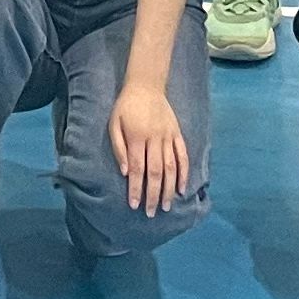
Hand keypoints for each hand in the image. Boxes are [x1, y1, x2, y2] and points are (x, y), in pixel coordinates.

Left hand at [109, 83, 191, 219]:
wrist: (146, 85)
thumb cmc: (126, 106)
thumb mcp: (114, 123)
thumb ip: (119, 148)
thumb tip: (124, 172)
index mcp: (137, 137)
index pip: (136, 169)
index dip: (135, 188)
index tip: (134, 205)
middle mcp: (154, 139)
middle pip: (155, 172)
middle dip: (153, 195)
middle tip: (151, 213)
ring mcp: (168, 137)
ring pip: (171, 167)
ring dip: (169, 189)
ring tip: (166, 206)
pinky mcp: (177, 134)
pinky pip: (183, 156)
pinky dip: (184, 173)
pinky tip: (181, 188)